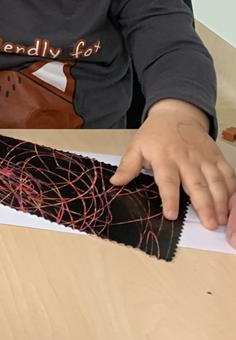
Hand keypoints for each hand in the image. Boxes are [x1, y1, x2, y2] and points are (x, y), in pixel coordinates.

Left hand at [110, 99, 235, 235]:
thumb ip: (128, 166)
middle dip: (204, 205)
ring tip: (222, 220)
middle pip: (197, 184)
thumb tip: (115, 182)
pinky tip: (232, 204)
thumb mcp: (136, 146)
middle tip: (210, 225)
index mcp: (164, 158)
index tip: (171, 215)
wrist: (177, 114)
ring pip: (215, 181)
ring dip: (221, 201)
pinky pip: (227, 173)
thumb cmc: (155, 134)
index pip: (167, 181)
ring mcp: (204, 158)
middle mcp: (186, 159)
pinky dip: (232, 188)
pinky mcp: (216, 156)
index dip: (169, 198)